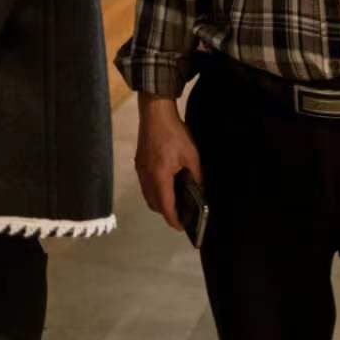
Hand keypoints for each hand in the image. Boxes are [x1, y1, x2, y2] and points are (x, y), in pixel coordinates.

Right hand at [134, 93, 203, 233]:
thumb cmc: (175, 133)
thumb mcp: (192, 156)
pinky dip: (154, 191)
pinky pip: (145, 185)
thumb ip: (196, 177)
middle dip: (166, 212)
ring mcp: (140, 169)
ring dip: (159, 202)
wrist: (155, 113)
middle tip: (181, 214)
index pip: (165, 206)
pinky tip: (165, 185)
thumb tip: (200, 192)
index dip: (173, 219)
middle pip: (153, 204)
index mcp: (159, 176)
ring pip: (147, 195)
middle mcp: (146, 176)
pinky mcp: (139, 162)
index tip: (181, 227)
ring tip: (174, 201)